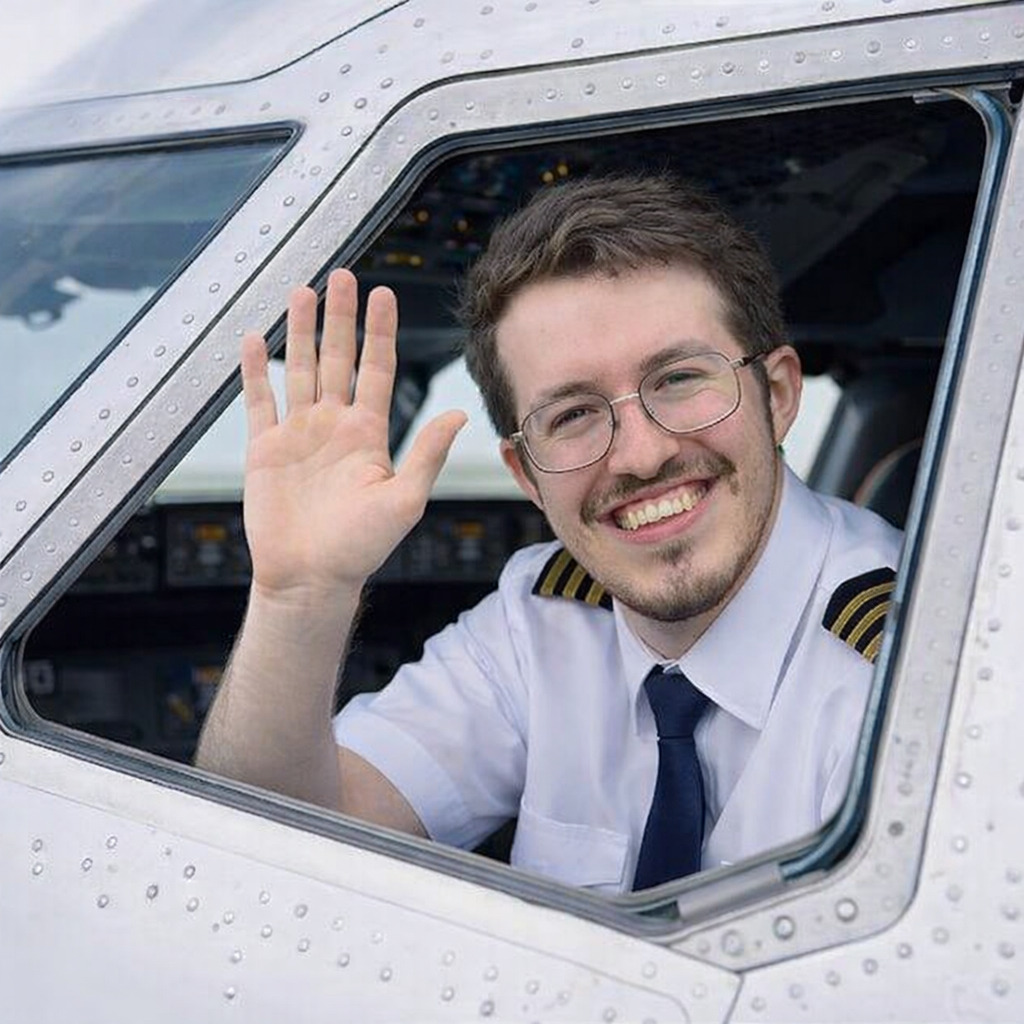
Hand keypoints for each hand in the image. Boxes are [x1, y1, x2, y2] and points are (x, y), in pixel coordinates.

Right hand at [240, 269, 465, 600]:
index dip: (379, 331)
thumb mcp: (404, 499)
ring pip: (300, 368)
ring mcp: (299, 434)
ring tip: (301, 291)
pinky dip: (255, 370)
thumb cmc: (360, 547)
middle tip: (341, 276)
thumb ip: (428, 453)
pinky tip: (256, 339)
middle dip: (340, 317)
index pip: (376, 369)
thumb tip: (460, 413)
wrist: (310, 577)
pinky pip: (259, 401)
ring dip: (301, 331)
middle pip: (338, 358)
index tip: (383, 294)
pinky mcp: (266, 449)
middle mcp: (334, 425)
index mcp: (368, 433)